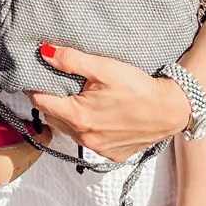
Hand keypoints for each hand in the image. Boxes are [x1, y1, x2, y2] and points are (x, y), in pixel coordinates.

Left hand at [29, 44, 191, 161]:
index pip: (40, 102)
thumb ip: (70, 60)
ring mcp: (98, 148)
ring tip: (75, 96)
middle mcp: (85, 137)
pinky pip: (86, 141)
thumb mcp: (102, 67)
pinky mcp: (111, 154)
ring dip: (65, 114)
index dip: (35, 86)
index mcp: (79, 116)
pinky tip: (93, 112)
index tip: (36, 75)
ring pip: (67, 130)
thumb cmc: (137, 87)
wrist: (169, 110)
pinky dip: (83, 127)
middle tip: (57, 83)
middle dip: (49, 99)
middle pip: (51, 116)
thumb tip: (45, 52)